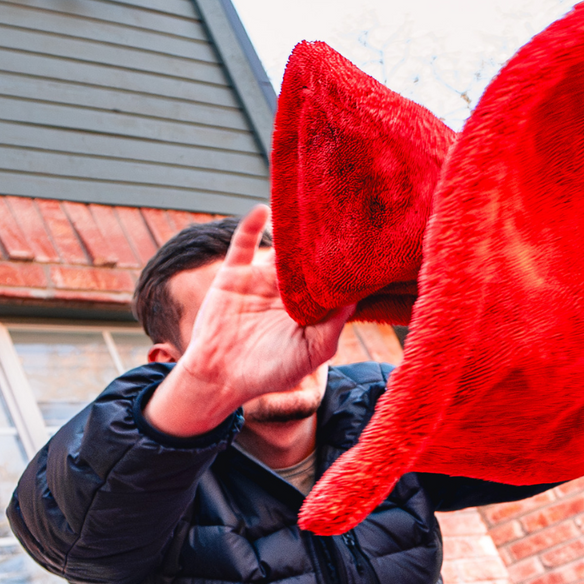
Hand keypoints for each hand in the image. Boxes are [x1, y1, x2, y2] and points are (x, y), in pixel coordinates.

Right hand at [145, 206, 353, 437]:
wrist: (220, 377)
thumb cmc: (271, 372)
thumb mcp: (311, 352)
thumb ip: (333, 325)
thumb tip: (355, 296)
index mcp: (310, 307)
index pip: (331, 279)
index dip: (345, 265)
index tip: (364, 245)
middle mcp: (287, 290)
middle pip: (308, 257)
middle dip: (322, 239)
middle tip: (342, 213)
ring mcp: (260, 279)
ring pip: (280, 248)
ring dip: (292, 230)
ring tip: (309, 206)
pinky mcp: (234, 274)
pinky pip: (243, 244)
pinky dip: (251, 226)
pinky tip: (262, 209)